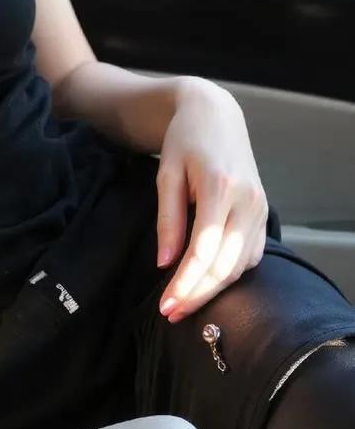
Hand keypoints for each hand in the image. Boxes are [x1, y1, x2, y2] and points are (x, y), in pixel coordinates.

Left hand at [155, 80, 268, 323]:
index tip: (166, 305)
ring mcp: (259, 208)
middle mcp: (247, 201)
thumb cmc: (185, 140)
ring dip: (214, 289)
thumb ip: (168, 219)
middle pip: (225, 264)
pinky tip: (209, 283)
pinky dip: (231, 273)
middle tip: (171, 313)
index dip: (185, 283)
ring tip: (185, 303)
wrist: (215, 115)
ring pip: (241, 264)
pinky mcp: (262, 212)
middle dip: (198, 294)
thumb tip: (164, 264)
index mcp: (221, 188)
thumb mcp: (167, 174)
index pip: (205, 251)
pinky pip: (250, 254)